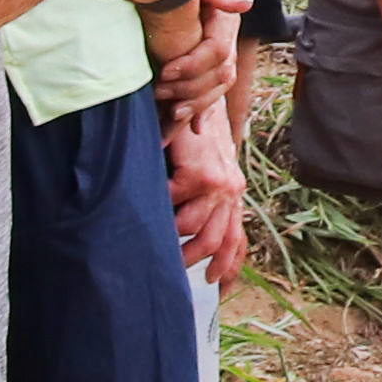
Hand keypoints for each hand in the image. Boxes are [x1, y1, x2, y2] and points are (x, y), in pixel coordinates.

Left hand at [142, 0, 235, 119]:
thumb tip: (245, 3)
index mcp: (225, 21)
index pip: (218, 52)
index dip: (192, 65)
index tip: (164, 71)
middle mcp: (228, 42)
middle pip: (221, 76)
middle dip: (190, 89)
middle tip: (158, 92)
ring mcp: (222, 59)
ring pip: (218, 90)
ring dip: (195, 106)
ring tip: (170, 115)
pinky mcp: (209, 71)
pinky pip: (211, 96)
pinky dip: (202, 114)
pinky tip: (193, 129)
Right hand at [166, 102, 247, 278]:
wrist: (202, 94)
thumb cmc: (196, 134)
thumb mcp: (203, 167)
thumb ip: (198, 195)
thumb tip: (179, 228)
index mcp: (233, 193)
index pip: (235, 237)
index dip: (230, 265)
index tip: (219, 287)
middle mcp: (232, 190)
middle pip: (216, 241)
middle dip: (194, 260)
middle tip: (174, 271)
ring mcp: (218, 184)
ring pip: (193, 228)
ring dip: (174, 240)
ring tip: (157, 247)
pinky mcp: (200, 174)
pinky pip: (174, 201)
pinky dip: (158, 206)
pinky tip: (146, 207)